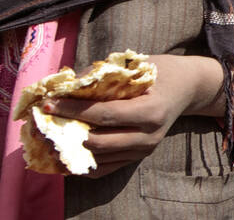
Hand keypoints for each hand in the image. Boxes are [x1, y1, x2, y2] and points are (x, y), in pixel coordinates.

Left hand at [43, 53, 224, 176]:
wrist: (190, 89)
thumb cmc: (162, 72)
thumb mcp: (138, 64)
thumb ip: (103, 75)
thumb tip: (66, 85)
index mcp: (150, 112)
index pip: (103, 115)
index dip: (73, 111)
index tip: (48, 105)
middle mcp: (148, 136)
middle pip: (98, 141)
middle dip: (67, 132)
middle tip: (44, 122)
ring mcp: (144, 150)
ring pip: (99, 158)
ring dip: (72, 148)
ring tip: (50, 136)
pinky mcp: (139, 157)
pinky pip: (106, 168)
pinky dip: (83, 163)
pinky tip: (66, 152)